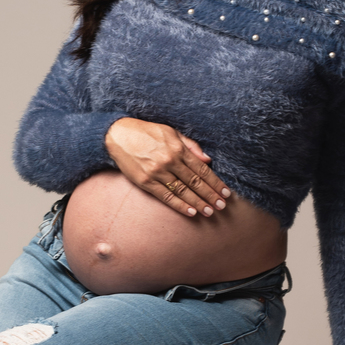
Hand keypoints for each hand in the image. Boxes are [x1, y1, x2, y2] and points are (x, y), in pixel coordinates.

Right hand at [103, 118, 231, 217]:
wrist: (118, 135)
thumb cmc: (147, 133)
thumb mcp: (171, 132)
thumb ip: (190, 146)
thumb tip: (208, 160)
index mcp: (178, 148)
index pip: (202, 169)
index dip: (215, 182)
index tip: (226, 193)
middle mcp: (169, 161)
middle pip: (195, 182)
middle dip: (210, 195)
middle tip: (222, 206)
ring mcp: (157, 172)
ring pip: (183, 191)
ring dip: (198, 203)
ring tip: (210, 212)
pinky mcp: (145, 182)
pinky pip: (166, 196)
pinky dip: (179, 205)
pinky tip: (191, 212)